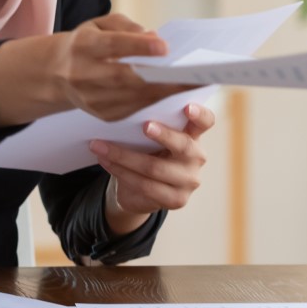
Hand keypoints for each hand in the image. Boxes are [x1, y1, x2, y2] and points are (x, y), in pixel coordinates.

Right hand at [0, 13, 190, 124]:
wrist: (56, 74)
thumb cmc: (86, 43)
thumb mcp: (99, 24)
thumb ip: (126, 27)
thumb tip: (154, 39)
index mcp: (83, 46)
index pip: (112, 46)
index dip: (138, 47)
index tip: (164, 47)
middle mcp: (84, 75)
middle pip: (126, 78)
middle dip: (161, 77)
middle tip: (194, 74)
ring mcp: (92, 99)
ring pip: (134, 97)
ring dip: (165, 91)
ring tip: (194, 83)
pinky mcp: (103, 115)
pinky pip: (135, 109)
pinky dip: (156, 100)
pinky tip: (176, 92)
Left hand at [91, 101, 214, 231]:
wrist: (141, 190)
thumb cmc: (147, 153)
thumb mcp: (152, 139)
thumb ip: (149, 127)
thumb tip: (120, 112)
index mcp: (194, 136)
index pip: (206, 122)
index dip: (200, 114)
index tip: (188, 107)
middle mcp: (196, 158)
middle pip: (184, 146)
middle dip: (163, 135)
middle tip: (144, 126)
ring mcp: (189, 181)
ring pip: (155, 168)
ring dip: (123, 156)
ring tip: (100, 146)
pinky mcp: (176, 200)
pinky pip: (144, 185)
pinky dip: (121, 171)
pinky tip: (105, 162)